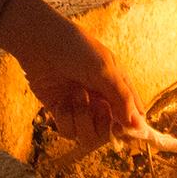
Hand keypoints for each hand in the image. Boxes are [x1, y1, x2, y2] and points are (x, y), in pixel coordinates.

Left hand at [0, 0, 146, 148]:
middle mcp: (101, 98)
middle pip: (109, 131)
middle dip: (102, 124)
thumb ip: (121, 98)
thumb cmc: (76, 49)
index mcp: (117, 86)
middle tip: (98, 107)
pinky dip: (65, 119)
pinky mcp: (61, 111)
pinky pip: (68, 130)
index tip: (121, 129)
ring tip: (76, 95)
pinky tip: (61, 101)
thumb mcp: (104, 70)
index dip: (129, 126)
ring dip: (82, 119)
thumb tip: (137, 126)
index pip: (132, 115)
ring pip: (88, 135)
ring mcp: (81, 106)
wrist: (39, 42)